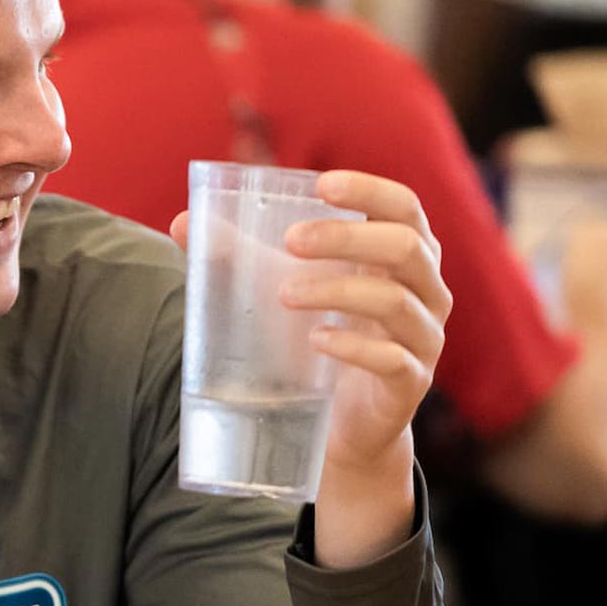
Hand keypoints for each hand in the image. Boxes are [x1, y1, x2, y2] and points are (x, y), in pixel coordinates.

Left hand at [171, 170, 449, 565]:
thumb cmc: (314, 333)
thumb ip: (238, 253)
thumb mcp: (279, 286)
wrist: (338, 422)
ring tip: (284, 295)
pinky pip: (392, 359)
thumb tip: (181, 223)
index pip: (404, 207)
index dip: (370, 189)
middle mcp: (425, 290)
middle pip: (403, 246)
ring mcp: (423, 338)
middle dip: (345, 237)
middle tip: (289, 241)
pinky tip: (315, 340)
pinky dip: (352, 345)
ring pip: (394, 300)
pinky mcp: (410, 383)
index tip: (322, 184)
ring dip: (335, 290)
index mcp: (401, 254)